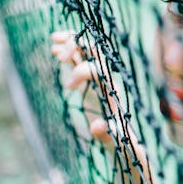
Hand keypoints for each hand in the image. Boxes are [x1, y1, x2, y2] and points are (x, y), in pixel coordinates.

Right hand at [50, 30, 113, 145]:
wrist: (128, 145)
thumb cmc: (124, 146)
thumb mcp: (116, 144)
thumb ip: (107, 135)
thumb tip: (97, 126)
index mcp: (113, 94)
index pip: (100, 72)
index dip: (82, 73)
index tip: (68, 87)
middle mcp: (108, 83)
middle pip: (95, 54)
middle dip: (77, 47)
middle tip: (58, 53)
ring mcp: (100, 81)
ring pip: (87, 54)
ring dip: (71, 44)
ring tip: (54, 38)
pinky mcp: (92, 85)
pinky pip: (80, 62)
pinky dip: (69, 53)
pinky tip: (55, 49)